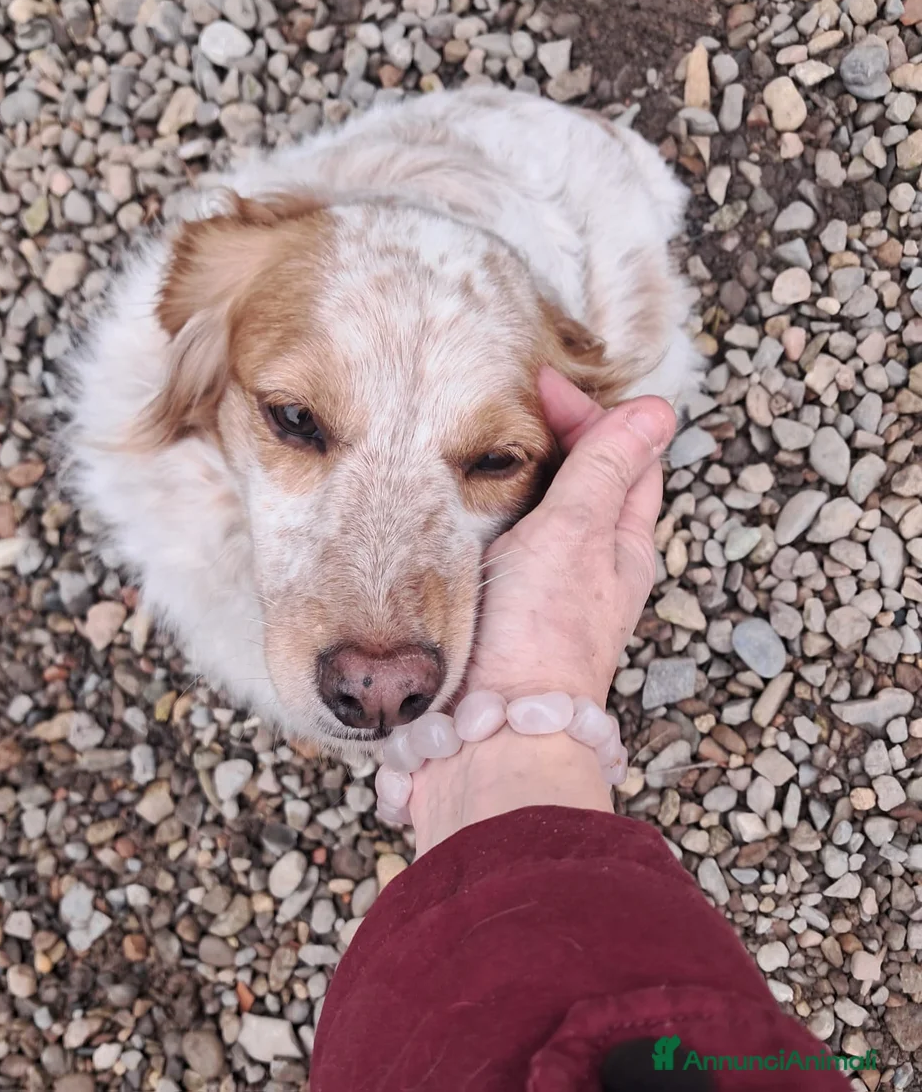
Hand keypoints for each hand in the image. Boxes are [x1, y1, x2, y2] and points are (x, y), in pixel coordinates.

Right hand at [462, 368, 676, 708]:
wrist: (492, 730)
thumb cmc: (542, 632)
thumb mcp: (578, 532)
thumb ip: (607, 468)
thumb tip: (657, 410)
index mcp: (624, 543)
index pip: (624, 455)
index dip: (588, 412)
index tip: (536, 386)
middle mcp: (593, 566)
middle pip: (586, 482)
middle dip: (555, 437)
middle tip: (504, 408)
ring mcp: (548, 589)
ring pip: (543, 513)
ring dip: (518, 476)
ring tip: (478, 447)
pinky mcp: (506, 610)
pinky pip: (507, 546)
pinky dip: (491, 514)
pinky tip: (459, 508)